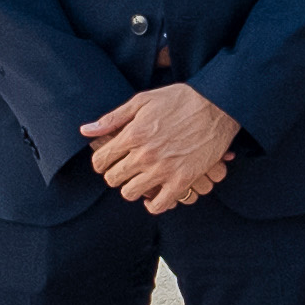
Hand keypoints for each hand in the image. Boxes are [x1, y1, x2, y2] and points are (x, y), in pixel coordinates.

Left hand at [82, 81, 240, 213]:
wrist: (218, 105)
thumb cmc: (181, 99)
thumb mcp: (143, 100)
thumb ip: (113, 117)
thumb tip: (86, 131)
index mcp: (132, 134)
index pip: (100, 160)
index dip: (101, 161)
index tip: (108, 160)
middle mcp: (144, 155)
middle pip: (113, 178)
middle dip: (115, 174)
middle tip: (125, 169)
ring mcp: (163, 170)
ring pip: (131, 193)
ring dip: (132, 188)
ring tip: (140, 180)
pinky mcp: (183, 180)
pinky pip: (159, 205)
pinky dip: (153, 204)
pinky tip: (155, 195)